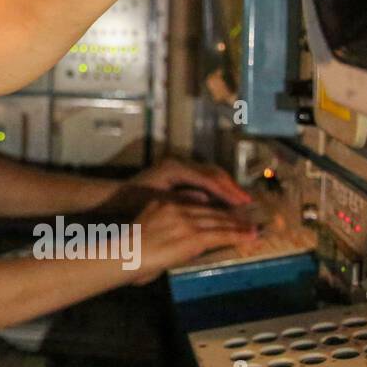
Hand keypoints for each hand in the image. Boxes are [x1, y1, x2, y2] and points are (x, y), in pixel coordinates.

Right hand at [126, 197, 256, 285]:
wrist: (125, 253)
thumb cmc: (127, 249)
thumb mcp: (144, 227)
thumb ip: (160, 226)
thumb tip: (170, 238)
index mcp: (164, 204)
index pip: (194, 204)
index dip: (211, 209)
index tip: (223, 213)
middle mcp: (177, 209)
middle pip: (210, 211)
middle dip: (229, 217)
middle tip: (245, 220)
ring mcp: (187, 222)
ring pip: (219, 222)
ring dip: (238, 226)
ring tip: (251, 229)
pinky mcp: (194, 236)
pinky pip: (221, 235)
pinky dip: (238, 236)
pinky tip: (249, 237)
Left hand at [128, 157, 249, 206]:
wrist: (118, 195)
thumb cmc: (136, 201)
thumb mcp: (160, 203)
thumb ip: (183, 201)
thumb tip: (208, 202)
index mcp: (175, 168)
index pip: (209, 179)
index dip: (227, 192)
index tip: (242, 204)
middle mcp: (180, 162)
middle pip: (213, 173)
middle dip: (231, 188)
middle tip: (247, 202)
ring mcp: (180, 165)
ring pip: (211, 173)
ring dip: (226, 187)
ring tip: (241, 201)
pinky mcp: (180, 171)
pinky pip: (204, 177)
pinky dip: (217, 187)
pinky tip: (225, 199)